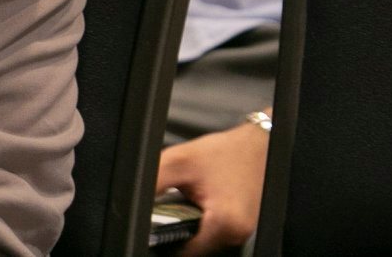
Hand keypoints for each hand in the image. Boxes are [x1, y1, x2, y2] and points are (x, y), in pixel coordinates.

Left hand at [156, 119, 269, 254]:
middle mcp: (239, 234)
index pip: (186, 252)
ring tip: (189, 203)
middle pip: (197, 248)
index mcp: (225, 223)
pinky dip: (207, 222)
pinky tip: (201, 204)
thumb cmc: (225, 151)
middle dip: (182, 230)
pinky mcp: (245, 226)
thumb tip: (134, 201)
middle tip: (177, 206)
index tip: (159, 225)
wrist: (258, 145)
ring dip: (195, 226)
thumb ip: (154, 183)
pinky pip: (218, 233)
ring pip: (208, 241)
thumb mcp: (180, 162)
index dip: (167, 240)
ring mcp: (244, 232)